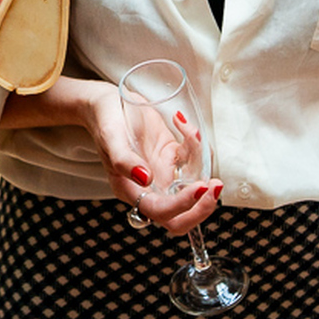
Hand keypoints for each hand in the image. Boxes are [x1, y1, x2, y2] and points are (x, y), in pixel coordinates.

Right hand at [73, 77, 220, 235]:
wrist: (107, 102)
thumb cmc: (104, 120)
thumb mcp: (111, 137)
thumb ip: (124, 161)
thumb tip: (145, 179)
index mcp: (130, 190)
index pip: (160, 211)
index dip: (182, 205)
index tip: (198, 187)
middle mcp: (149, 187)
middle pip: (180, 216)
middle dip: (202, 207)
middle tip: (214, 187)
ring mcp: (162, 173)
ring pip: (192, 187)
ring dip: (203, 166)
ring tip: (193, 134)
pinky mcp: (171, 157)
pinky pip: (193, 160)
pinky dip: (197, 145)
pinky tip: (183, 124)